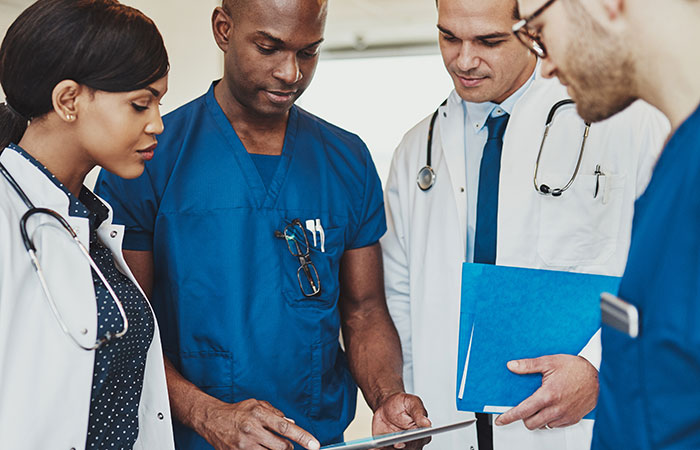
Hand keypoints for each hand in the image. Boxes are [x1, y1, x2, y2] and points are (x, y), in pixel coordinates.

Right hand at [198, 398, 319, 449]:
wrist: (212, 419)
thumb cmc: (237, 411)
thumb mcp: (257, 404)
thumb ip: (276, 413)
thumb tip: (292, 422)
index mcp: (259, 414)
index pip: (286, 427)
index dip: (302, 437)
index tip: (314, 445)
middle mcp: (252, 429)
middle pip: (281, 446)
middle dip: (288, 447)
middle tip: (286, 444)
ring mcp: (244, 444)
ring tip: (269, 444)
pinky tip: (260, 447)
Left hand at [372, 392, 431, 448]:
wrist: (387, 405)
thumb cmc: (402, 403)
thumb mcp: (412, 402)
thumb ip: (418, 413)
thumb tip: (427, 424)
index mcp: (422, 432)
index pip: (418, 441)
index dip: (409, 443)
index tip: (400, 443)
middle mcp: (412, 442)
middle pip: (407, 449)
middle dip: (398, 448)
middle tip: (390, 444)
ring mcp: (400, 446)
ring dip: (387, 449)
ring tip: (377, 447)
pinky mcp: (388, 447)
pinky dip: (379, 449)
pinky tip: (372, 448)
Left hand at [494, 354, 598, 429]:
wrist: (597, 373)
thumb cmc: (574, 367)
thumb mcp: (548, 362)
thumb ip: (528, 365)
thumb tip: (512, 366)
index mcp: (547, 395)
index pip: (523, 411)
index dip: (509, 417)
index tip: (501, 420)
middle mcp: (556, 409)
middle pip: (531, 423)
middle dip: (524, 417)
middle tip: (525, 407)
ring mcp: (565, 416)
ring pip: (543, 426)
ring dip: (538, 419)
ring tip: (540, 405)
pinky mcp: (573, 419)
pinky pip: (556, 425)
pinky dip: (550, 420)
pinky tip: (552, 408)